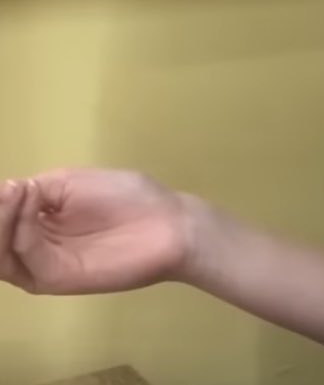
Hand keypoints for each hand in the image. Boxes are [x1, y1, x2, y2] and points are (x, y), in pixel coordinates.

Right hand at [0, 169, 195, 294]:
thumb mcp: (70, 183)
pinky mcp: (56, 279)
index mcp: (34, 223)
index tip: (3, 187)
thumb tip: (2, 189)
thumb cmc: (127, 198)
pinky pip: (26, 258)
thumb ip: (33, 191)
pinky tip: (30, 204)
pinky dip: (20, 230)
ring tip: (11, 194)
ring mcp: (42, 265)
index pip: (0, 218)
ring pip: (0, 254)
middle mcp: (32, 247)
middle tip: (3, 192)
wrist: (168, 224)